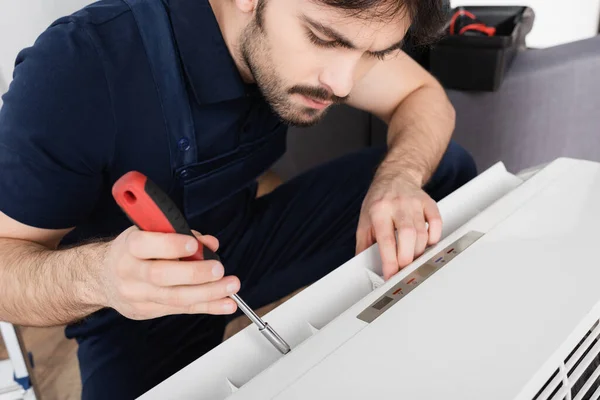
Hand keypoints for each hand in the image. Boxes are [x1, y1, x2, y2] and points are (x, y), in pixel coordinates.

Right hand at [97, 226, 239, 319]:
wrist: (101, 277)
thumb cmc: (134, 250)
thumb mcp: (151, 233)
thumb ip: (181, 235)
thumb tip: (210, 244)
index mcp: (129, 246)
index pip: (145, 245)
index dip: (170, 245)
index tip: (193, 244)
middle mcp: (129, 271)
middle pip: (161, 276)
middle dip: (194, 274)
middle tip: (219, 270)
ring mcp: (136, 295)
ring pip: (174, 297)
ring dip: (208, 293)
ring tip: (231, 287)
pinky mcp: (146, 312)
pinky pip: (180, 309)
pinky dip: (207, 306)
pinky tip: (225, 304)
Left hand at [356, 173, 442, 279]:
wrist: (395, 176)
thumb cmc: (379, 200)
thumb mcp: (365, 219)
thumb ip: (363, 243)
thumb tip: (363, 265)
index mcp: (379, 210)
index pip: (386, 239)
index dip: (390, 260)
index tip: (391, 275)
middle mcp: (397, 205)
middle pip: (407, 236)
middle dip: (406, 258)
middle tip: (403, 269)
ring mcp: (415, 203)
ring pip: (422, 233)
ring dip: (418, 251)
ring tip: (411, 258)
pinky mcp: (428, 202)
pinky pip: (436, 222)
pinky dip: (434, 237)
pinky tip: (426, 243)